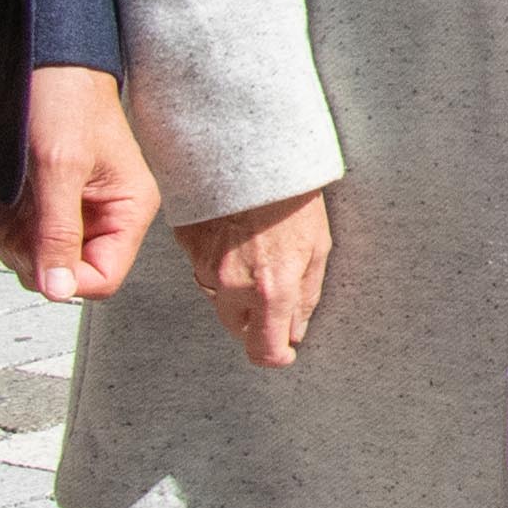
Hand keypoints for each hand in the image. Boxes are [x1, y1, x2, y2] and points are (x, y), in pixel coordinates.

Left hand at [8, 67, 160, 299]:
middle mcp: (103, 216)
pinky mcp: (46, 206)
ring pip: (34, 259)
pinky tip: (5, 197)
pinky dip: (2, 225)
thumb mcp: (60, 166)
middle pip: (63, 273)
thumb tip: (59, 289)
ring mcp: (73, 212)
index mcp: (127, 210)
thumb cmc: (65, 96)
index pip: (103, 277)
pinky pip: (17, 240)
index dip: (65, 275)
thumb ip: (59, 231)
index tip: (34, 251)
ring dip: (10, 237)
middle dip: (29, 251)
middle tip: (17, 216)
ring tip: (10, 201)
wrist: (43, 59)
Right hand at [177, 185, 335, 366]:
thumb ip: (307, 296)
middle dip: (258, 321)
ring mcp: (206, 268)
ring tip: (256, 256)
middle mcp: (234, 285)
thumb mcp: (318, 248)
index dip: (277, 355)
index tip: (284, 351)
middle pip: (239, 329)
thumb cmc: (290, 194)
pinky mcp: (188, 250)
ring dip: (236, 293)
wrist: (250, 153)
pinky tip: (236, 242)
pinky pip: (203, 274)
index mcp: (272, 289)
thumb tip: (297, 330)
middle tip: (274, 294)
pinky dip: (219, 267)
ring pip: (219, 302)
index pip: (265, 349)